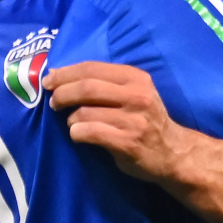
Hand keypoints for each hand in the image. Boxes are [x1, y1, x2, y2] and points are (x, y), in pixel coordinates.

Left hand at [45, 61, 191, 182]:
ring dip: (70, 118)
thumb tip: (59, 75)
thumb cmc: (145, 120)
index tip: (49, 80)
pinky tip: (78, 135)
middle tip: (53, 102)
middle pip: (86, 87)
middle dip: (62, 93)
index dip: (66, 73)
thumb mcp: (134, 93)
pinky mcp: (128, 142)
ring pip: (85, 112)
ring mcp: (133, 120)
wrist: (173, 153)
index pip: (92, 68)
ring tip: (72, 122)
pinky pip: (90, 133)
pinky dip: (77, 133)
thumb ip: (106, 83)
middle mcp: (137, 96)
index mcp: (136, 78)